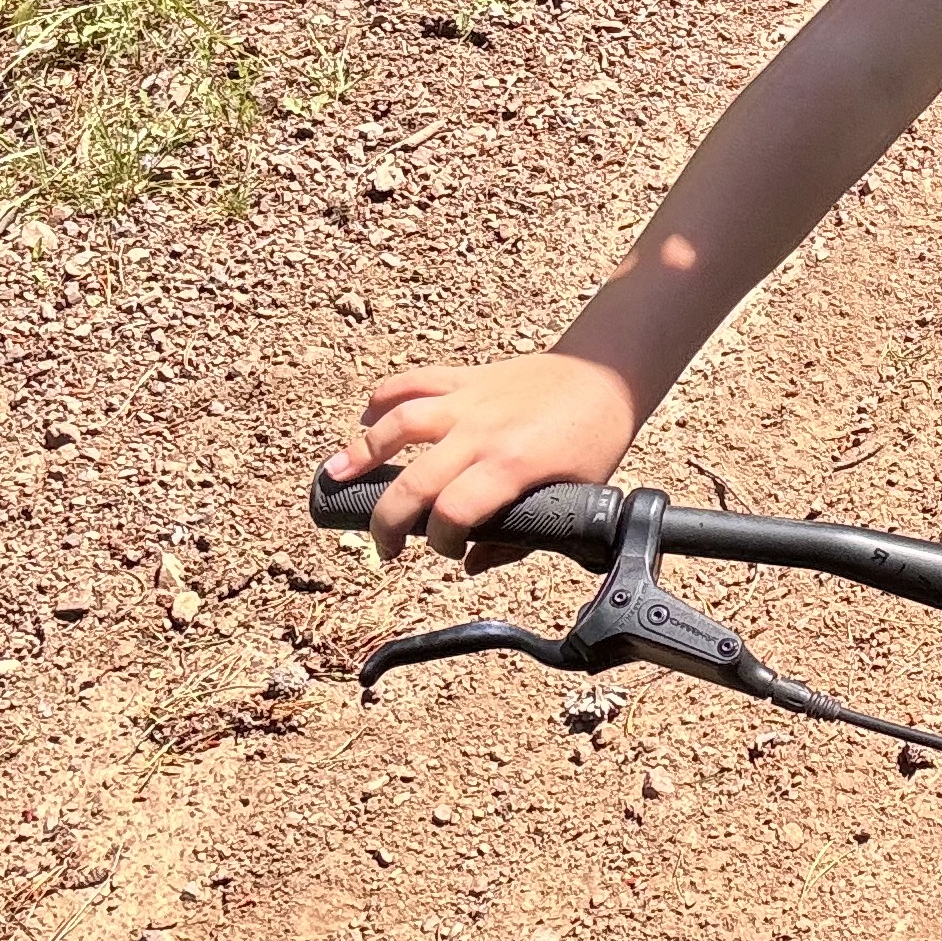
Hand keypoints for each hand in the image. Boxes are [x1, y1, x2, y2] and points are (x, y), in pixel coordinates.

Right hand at [321, 353, 640, 569]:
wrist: (606, 374)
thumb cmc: (594, 439)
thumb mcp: (574, 495)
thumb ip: (522, 537)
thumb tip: (473, 566)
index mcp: (513, 465)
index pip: (452, 512)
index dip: (439, 541)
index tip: (447, 551)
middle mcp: (483, 431)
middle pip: (415, 479)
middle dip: (388, 520)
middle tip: (383, 546)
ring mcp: (471, 400)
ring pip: (401, 422)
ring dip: (362, 449)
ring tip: (334, 475)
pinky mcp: (467, 377)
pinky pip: (416, 381)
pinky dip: (385, 396)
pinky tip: (366, 416)